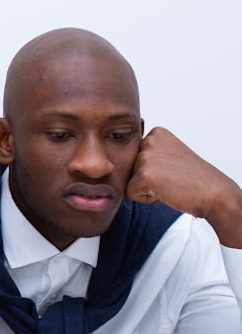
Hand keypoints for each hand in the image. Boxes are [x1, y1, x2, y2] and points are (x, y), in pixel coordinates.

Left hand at [126, 126, 241, 246]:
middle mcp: (149, 140)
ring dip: (147, 189)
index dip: (153, 172)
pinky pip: (131, 194)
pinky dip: (147, 199)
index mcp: (156, 133)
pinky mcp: (144, 174)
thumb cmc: (193, 179)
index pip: (136, 159)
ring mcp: (146, 156)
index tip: (173, 170)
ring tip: (170, 185)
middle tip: (172, 179)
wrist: (214, 193)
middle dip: (147, 181)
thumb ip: (150, 154)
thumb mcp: (169, 157)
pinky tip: (166, 192)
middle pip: (130, 170)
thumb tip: (119, 161)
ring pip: (130, 182)